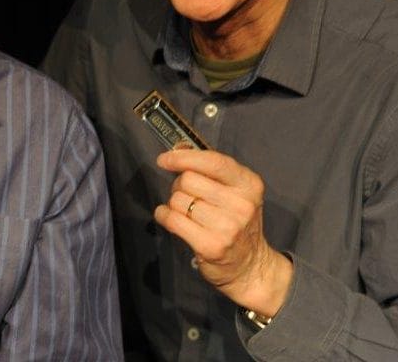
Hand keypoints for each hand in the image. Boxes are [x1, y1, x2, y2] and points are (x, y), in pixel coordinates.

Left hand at [154, 149, 292, 316]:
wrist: (251, 266)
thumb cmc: (237, 223)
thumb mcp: (236, 192)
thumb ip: (211, 170)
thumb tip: (178, 149)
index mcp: (249, 185)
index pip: (213, 161)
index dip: (184, 157)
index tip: (164, 159)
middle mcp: (242, 204)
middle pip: (188, 180)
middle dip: (179, 185)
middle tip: (187, 197)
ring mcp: (228, 227)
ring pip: (178, 199)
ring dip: (173, 204)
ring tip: (186, 213)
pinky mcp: (211, 245)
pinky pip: (173, 219)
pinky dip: (164, 216)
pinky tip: (170, 219)